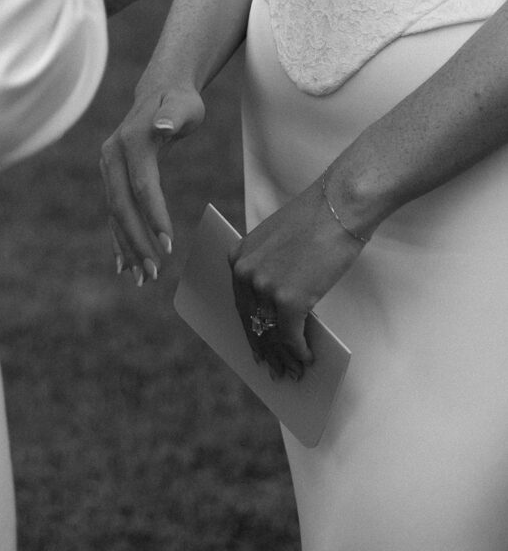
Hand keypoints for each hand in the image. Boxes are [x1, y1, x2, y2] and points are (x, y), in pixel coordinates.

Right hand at [100, 85, 204, 283]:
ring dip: (128, 247)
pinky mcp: (112, 177)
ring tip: (143, 278)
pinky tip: (125, 265)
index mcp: (132, 140)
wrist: (159, 90)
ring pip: (115, 213)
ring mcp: (108, 167)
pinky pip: (114, 212)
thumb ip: (174, 114)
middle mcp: (112, 155)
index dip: (154, 215)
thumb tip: (162, 126)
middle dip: (137, 241)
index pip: (142, 184)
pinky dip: (119, 238)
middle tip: (155, 273)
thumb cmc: (180, 101)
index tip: (169, 245)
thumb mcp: (185, 104)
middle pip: (122, 205)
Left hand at [229, 176, 364, 380]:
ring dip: (284, 357)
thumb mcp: (277, 242)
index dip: (250, 331)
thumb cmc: (315, 221)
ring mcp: (265, 288)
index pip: (240, 304)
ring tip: (294, 371)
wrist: (338, 206)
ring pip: (272, 334)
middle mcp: (245, 273)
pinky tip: (309, 358)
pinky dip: (300, 352)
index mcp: (238, 256)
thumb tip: (277, 311)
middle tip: (275, 369)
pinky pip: (292, 336)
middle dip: (265, 350)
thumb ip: (270, 271)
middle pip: (253, 323)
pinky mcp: (289, 301)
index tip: (256, 349)